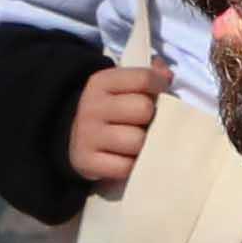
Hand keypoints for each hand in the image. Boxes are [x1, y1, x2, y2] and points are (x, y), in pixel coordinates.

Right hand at [67, 59, 165, 191]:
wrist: (74, 138)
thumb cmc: (111, 110)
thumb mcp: (122, 86)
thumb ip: (148, 76)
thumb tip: (167, 75)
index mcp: (101, 82)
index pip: (143, 78)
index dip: (159, 87)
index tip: (159, 95)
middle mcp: (92, 106)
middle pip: (143, 109)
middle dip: (151, 118)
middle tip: (145, 123)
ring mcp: (87, 135)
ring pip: (138, 140)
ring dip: (143, 145)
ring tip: (137, 143)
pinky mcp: (87, 162)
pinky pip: (126, 166)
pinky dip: (132, 166)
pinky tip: (127, 159)